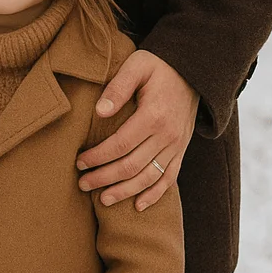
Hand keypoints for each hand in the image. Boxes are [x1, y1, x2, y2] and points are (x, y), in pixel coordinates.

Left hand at [77, 50, 198, 209]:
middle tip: (82, 184)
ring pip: (149, 178)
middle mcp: (167, 135)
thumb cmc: (158, 66)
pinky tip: (138, 206)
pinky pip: (169, 178)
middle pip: (132, 166)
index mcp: (153, 116)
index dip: (98, 157)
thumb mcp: (136, 66)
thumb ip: (118, 87)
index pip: (120, 145)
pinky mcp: (181, 150)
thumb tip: (100, 111)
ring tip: (102, 200)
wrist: (192, 70)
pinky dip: (154, 195)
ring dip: (125, 191)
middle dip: (105, 178)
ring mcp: (176, 145)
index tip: (79, 162)